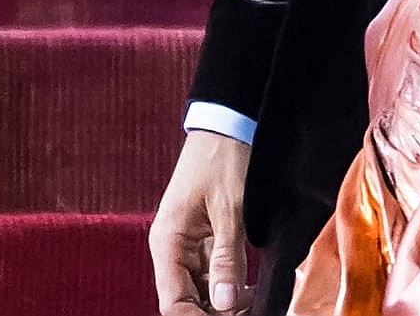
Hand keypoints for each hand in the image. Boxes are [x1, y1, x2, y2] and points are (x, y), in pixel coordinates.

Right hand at [149, 129, 252, 314]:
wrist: (226, 123)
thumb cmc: (222, 158)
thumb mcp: (229, 209)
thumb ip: (225, 258)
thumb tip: (222, 302)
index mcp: (168, 241)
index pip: (173, 301)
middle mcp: (171, 247)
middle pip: (185, 300)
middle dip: (213, 313)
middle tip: (248, 314)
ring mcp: (185, 244)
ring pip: (199, 290)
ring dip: (221, 304)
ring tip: (252, 307)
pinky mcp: (201, 238)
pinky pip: (209, 275)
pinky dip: (227, 287)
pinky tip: (248, 293)